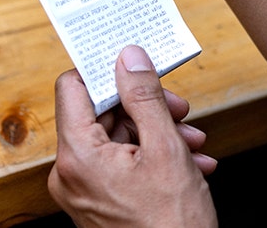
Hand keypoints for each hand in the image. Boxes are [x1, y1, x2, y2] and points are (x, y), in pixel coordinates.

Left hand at [49, 46, 217, 226]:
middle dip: (146, 107)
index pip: (73, 87)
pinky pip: (122, 166)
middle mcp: (71, 174)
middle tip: (181, 110)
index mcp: (78, 156)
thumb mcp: (166, 148)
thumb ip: (145, 96)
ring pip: (118, 140)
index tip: (136, 64)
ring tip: (194, 143)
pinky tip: (190, 164)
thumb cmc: (173, 224)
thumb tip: (128, 56)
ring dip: (159, 133)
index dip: (105, 70)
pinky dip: (154, 158)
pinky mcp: (99, 205)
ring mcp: (84, 192)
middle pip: (101, 114)